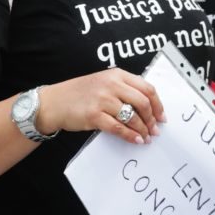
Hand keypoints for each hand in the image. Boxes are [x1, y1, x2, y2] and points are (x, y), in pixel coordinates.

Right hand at [37, 69, 163, 144]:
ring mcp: (103, 99)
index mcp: (117, 75)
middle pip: (143, 102)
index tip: (162, 116)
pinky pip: (118, 127)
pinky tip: (135, 140)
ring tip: (146, 137)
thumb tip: (148, 106)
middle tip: (155, 130)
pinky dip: (130, 135)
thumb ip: (124, 88)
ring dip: (143, 129)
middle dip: (152, 119)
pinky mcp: (94, 115)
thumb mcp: (103, 82)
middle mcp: (112, 85)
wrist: (53, 102)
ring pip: (132, 116)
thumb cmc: (80, 93)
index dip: (158, 104)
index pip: (147, 88)